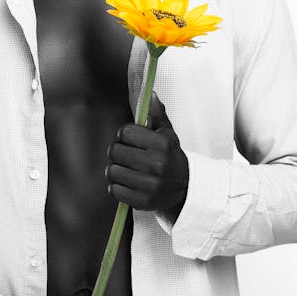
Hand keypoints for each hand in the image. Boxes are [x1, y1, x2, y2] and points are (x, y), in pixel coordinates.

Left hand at [105, 90, 188, 215]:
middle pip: (115, 151)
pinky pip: (114, 190)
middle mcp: (156, 165)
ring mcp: (149, 185)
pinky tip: (127, 182)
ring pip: (112, 171)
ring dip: (115, 169)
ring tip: (125, 168)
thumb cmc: (170, 156)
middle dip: (117, 151)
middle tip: (126, 154)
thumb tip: (149, 93)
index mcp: (162, 144)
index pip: (125, 132)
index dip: (125, 134)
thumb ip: (156, 113)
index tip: (131, 139)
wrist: (184, 187)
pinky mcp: (142, 202)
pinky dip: (117, 186)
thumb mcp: (167, 133)